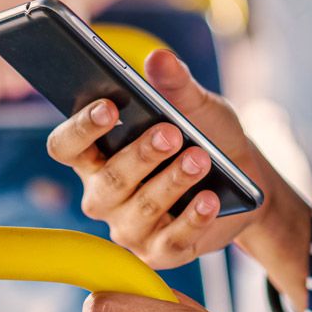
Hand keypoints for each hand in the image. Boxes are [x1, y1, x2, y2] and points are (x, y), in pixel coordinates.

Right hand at [47, 50, 266, 269]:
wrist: (246, 176)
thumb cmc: (207, 135)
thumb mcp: (196, 104)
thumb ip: (175, 84)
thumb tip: (159, 58)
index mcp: (97, 154)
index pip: (66, 146)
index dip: (81, 129)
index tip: (109, 106)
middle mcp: (104, 194)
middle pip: (108, 180)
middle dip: (141, 155)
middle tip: (172, 132)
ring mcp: (129, 228)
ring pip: (140, 210)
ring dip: (172, 182)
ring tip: (201, 159)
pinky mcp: (160, 253)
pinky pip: (171, 241)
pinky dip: (192, 219)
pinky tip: (209, 200)